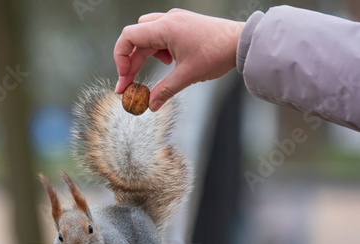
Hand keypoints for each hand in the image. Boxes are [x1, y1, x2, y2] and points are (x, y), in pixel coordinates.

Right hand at [114, 8, 244, 110]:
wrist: (241, 42)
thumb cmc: (216, 54)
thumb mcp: (187, 76)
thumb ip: (164, 90)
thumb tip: (150, 106)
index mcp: (165, 28)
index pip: (128, 37)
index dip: (121, 58)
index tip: (124, 78)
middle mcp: (167, 20)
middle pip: (136, 38)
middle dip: (130, 62)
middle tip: (128, 84)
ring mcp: (175, 20)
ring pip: (147, 36)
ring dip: (144, 55)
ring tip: (157, 69)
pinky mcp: (182, 24)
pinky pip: (160, 34)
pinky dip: (158, 50)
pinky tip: (169, 61)